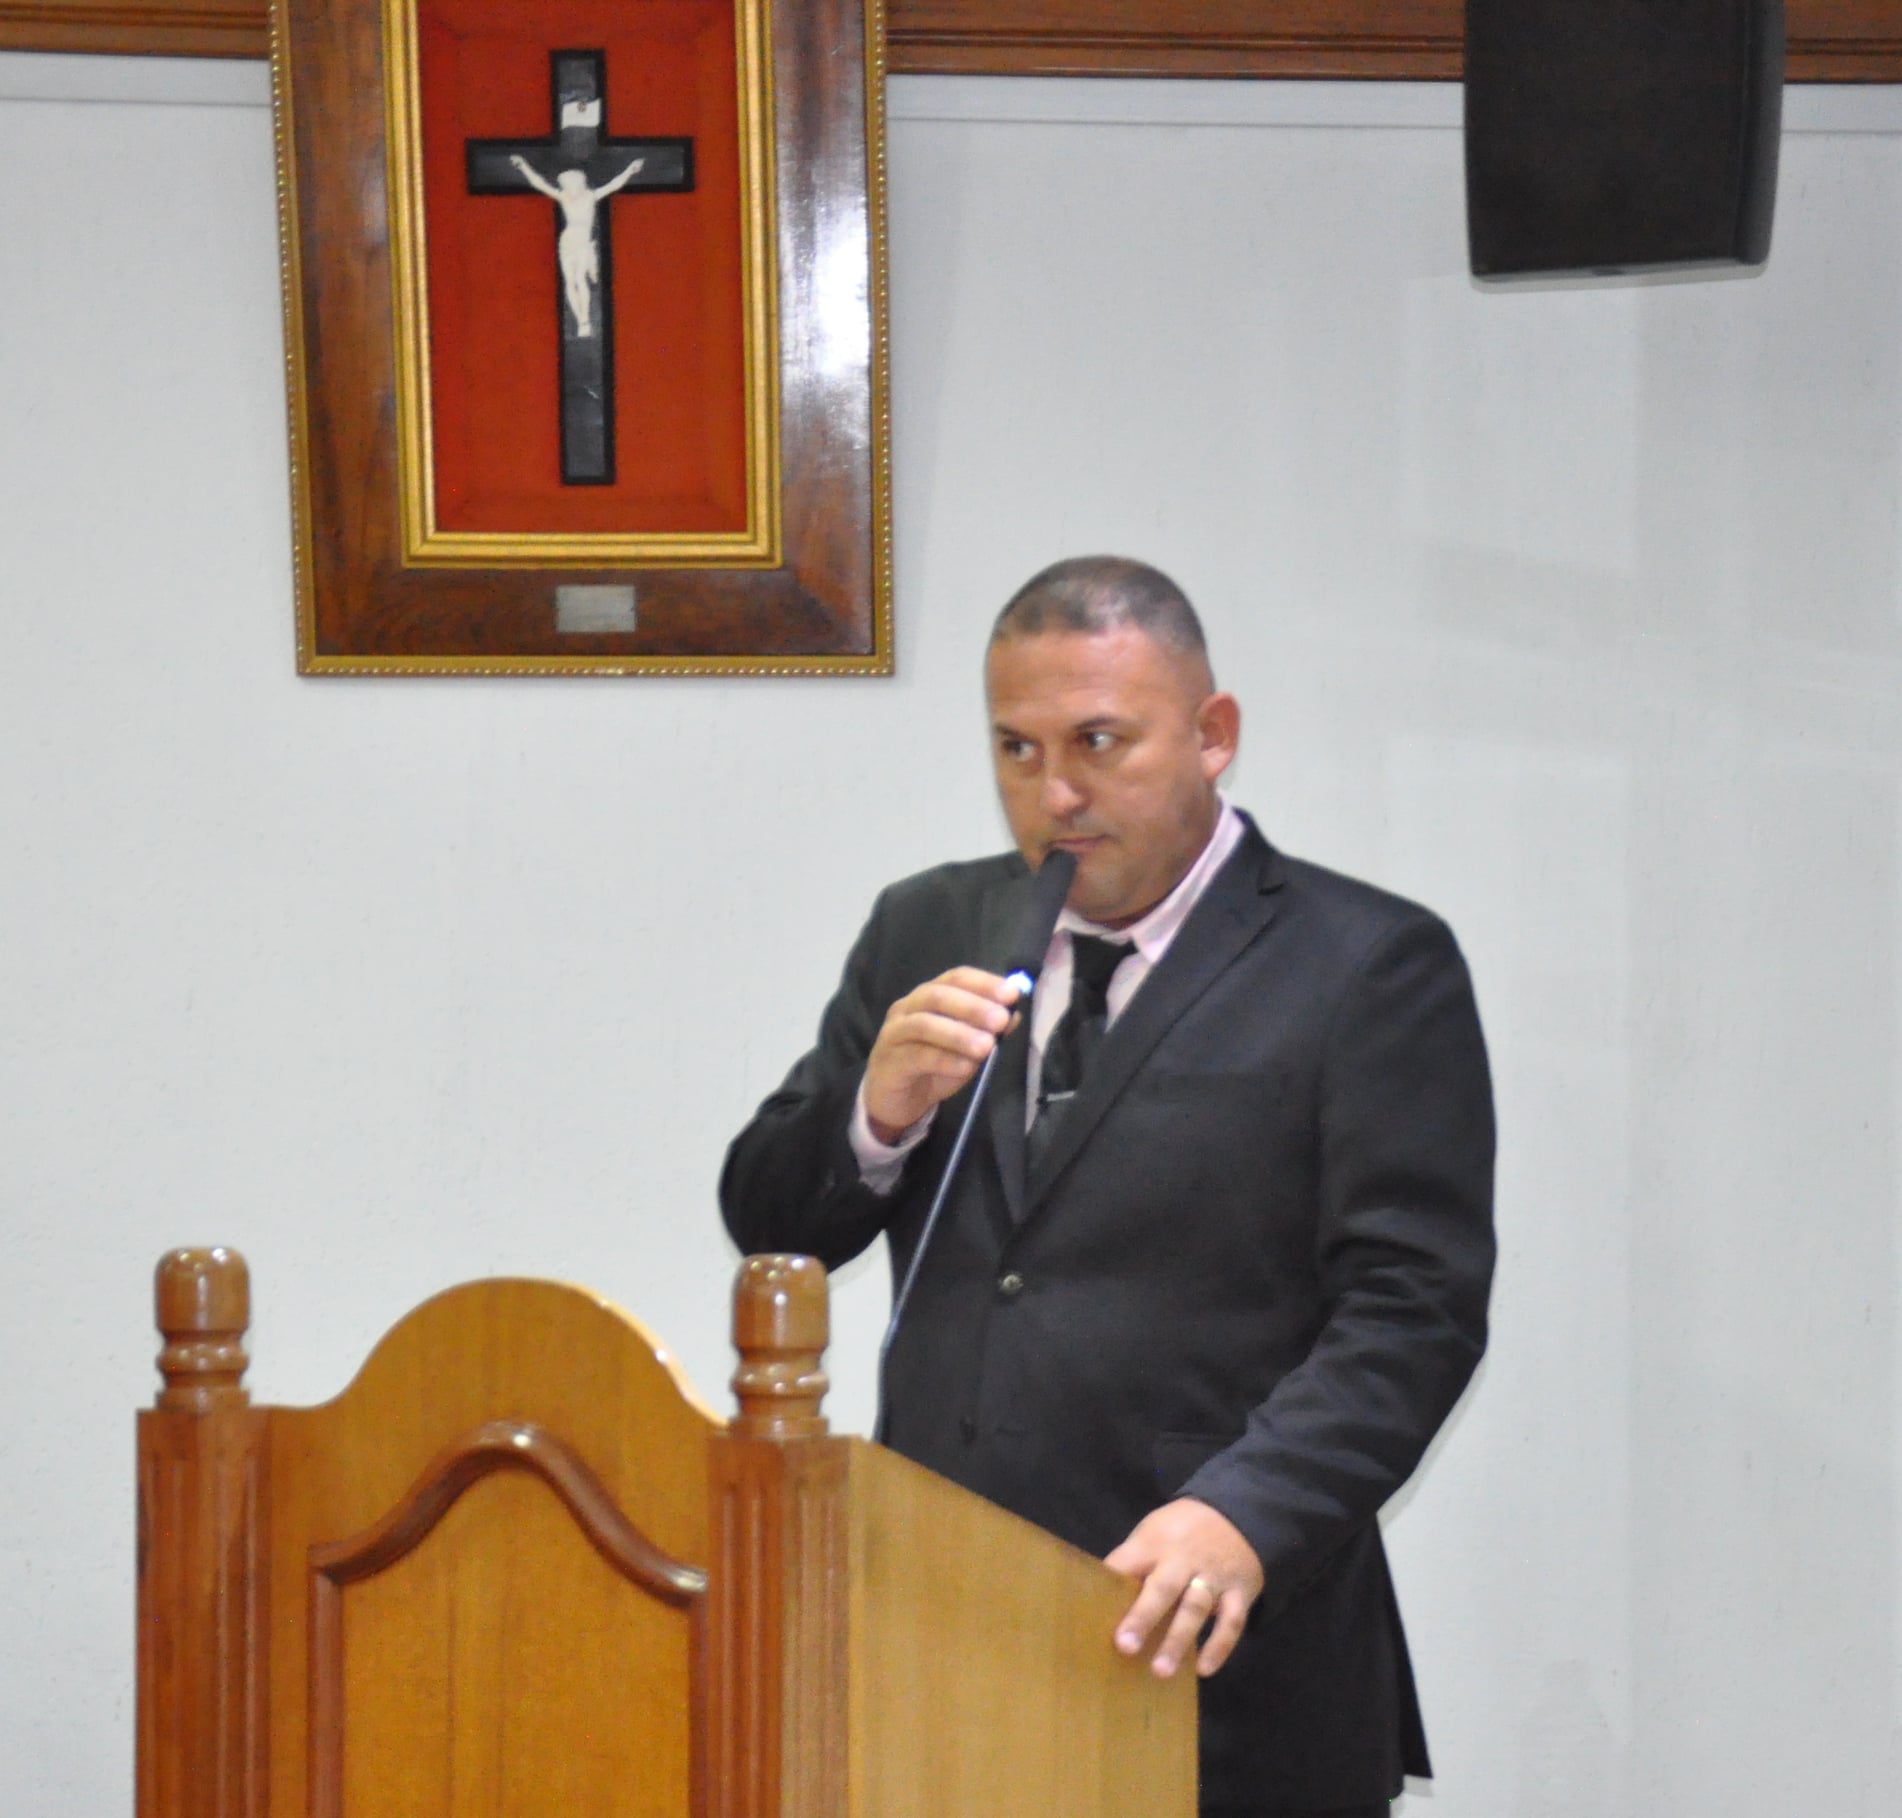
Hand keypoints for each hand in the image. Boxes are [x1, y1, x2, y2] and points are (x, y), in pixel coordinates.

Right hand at [861, 966, 1020, 1141]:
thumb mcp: (966, 1047)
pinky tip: (967, 1067)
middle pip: (938, 996)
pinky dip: (945, 1060)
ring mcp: (895, 1033)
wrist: (896, 1099)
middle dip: (972, 1006)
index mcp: (929, 995)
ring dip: (959, 1034)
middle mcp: (908, 1007)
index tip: (1012, 994)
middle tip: (1000, 1020)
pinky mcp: (890, 1060)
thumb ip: (987, 1030)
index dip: (984, 983)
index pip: (956, 978)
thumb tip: (1014, 1015)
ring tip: (987, 1046)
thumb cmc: (933, 1066)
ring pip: (924, 1025)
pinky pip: (917, 1056)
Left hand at [1104, 1498, 1263, 1678]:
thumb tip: (1102, 1597)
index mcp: (1155, 1543)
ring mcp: (1214, 1576)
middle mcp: (1184, 1559)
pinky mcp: (1240, 1592)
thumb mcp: (1153, 1532)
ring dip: (1178, 1640)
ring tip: (1161, 1671)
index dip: (1111, 1586)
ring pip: (1195, 1608)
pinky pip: (1232, 1621)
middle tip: (1125, 1647)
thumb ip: (1134, 1561)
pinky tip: (1204, 1670)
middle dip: (1144, 1617)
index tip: (1092, 1613)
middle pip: (1163, 1587)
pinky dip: (1219, 1646)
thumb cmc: (1181, 1531)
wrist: (1236, 1514)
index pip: (1129, 1563)